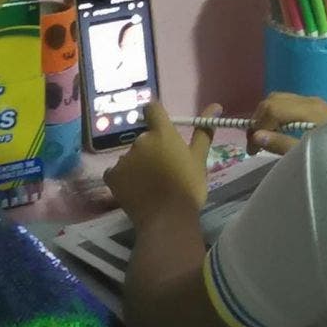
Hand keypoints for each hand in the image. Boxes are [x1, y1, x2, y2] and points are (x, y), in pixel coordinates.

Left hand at [104, 102, 219, 225]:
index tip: (162, 128)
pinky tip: (137, 191)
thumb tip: (215, 106)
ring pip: (131, 156)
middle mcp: (140, 141)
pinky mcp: (111, 175)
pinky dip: (125, 178)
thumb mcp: (199, 159)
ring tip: (151, 184)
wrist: (168, 220)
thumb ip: (204, 132)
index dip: (155, 116)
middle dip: (152, 150)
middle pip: (144, 138)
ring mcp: (123, 158)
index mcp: (162, 134)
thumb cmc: (188, 188)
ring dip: (138, 164)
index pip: (152, 109)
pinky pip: (118, 171)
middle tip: (164, 170)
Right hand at [246, 93, 326, 154]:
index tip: (253, 148)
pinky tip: (279, 131)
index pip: (273, 108)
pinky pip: (289, 103)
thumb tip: (256, 135)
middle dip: (259, 119)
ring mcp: (314, 102)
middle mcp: (310, 101)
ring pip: (280, 99)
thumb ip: (281, 144)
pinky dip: (277, 114)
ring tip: (265, 137)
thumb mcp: (307, 154)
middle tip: (255, 143)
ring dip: (267, 115)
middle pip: (273, 99)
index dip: (257, 125)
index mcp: (309, 111)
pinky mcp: (316, 106)